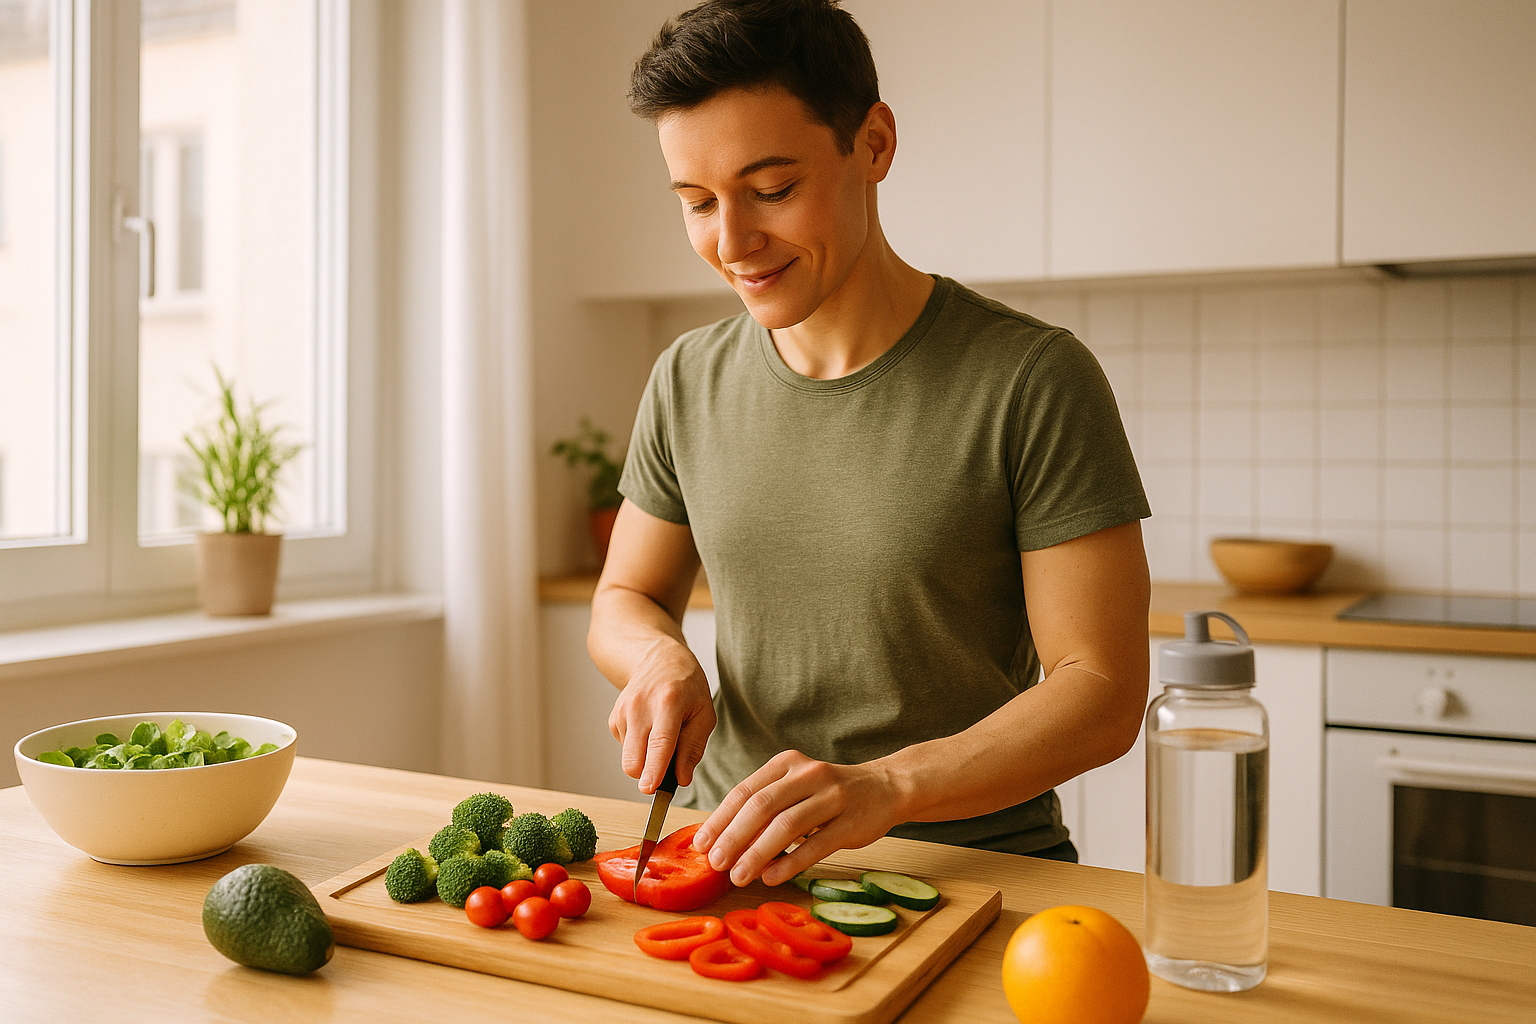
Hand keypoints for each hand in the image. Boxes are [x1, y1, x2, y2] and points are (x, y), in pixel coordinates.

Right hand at [608, 636, 715, 793]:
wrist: (657, 659)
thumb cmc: (687, 687)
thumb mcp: (704, 713)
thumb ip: (693, 748)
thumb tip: (682, 779)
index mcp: (668, 703)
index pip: (659, 743)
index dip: (654, 769)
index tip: (649, 789)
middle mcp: (640, 707)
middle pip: (634, 760)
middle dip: (648, 775)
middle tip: (667, 769)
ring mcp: (623, 712)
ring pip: (629, 760)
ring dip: (646, 760)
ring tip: (661, 736)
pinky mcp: (613, 719)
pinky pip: (625, 750)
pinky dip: (639, 749)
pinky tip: (649, 729)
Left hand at [691, 750, 913, 887]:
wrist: (884, 787)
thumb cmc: (828, 793)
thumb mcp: (795, 787)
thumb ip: (763, 807)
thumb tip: (721, 840)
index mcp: (787, 763)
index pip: (745, 791)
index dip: (719, 819)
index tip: (700, 845)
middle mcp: (808, 774)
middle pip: (761, 806)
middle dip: (733, 837)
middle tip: (715, 863)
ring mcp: (832, 797)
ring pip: (786, 825)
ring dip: (757, 853)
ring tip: (738, 876)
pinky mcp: (850, 822)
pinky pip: (815, 845)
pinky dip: (789, 863)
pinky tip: (771, 877)